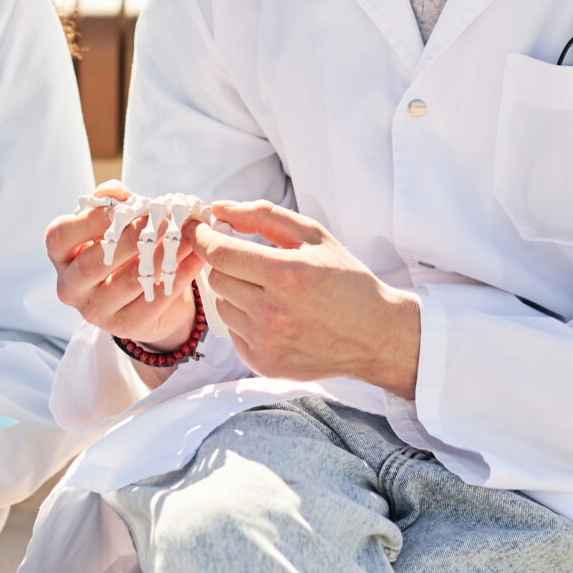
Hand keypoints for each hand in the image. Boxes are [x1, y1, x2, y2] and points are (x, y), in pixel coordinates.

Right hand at [46, 182, 205, 383]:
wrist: (146, 290)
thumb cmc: (125, 246)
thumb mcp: (116, 221)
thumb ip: (112, 202)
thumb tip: (113, 192)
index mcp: (61, 256)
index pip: (60, 236)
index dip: (90, 220)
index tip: (125, 207)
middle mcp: (70, 287)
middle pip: (92, 263)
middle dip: (129, 240)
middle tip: (160, 222)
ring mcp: (95, 311)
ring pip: (128, 282)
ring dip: (161, 256)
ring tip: (187, 237)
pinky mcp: (124, 326)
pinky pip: (154, 301)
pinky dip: (179, 276)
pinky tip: (196, 258)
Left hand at [193, 200, 421, 398]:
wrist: (374, 335)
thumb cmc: (346, 280)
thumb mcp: (313, 237)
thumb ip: (263, 216)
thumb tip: (218, 209)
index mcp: (287, 274)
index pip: (220, 253)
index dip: (202, 237)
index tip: (198, 228)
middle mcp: (273, 312)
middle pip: (217, 278)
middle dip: (227, 263)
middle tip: (252, 262)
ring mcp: (267, 342)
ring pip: (221, 305)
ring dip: (236, 292)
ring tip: (271, 292)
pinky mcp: (263, 363)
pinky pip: (233, 332)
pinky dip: (246, 320)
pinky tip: (276, 317)